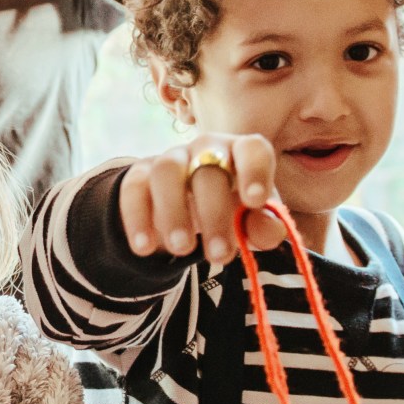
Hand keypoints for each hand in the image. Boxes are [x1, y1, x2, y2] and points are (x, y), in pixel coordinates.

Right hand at [117, 131, 286, 263]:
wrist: (184, 206)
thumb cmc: (228, 208)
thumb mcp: (250, 221)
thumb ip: (263, 226)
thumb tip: (269, 232)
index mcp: (240, 153)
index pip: (252, 148)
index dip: (254, 171)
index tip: (254, 201)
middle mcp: (206, 148)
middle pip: (208, 167)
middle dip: (214, 213)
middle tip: (219, 255)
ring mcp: (170, 159)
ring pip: (167, 171)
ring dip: (174, 212)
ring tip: (182, 249)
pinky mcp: (139, 175)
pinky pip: (133, 189)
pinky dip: (137, 219)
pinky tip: (144, 248)